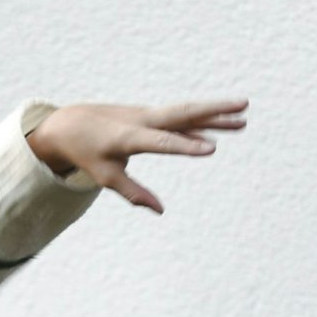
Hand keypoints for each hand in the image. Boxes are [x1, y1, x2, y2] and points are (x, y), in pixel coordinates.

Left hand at [29, 99, 247, 212]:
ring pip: (187, 114)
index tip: (213, 148)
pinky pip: (180, 119)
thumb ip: (132, 192)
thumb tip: (160, 210)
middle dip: (214, 110)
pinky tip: (223, 128)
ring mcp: (148, 115)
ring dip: (215, 114)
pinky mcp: (151, 116)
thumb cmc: (88, 153)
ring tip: (244, 117)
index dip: (187, 146)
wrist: (72, 122)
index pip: (162, 142)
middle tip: (243, 105)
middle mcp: (142, 120)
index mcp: (128, 137)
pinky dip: (201, 122)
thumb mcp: (104, 176)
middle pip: (182, 113)